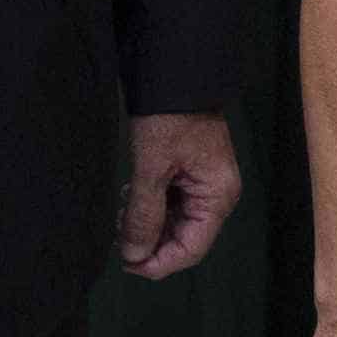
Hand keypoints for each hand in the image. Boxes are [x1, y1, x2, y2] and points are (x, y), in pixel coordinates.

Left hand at [118, 110, 241, 278]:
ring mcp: (204, 184)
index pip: (191, 250)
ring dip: (148, 224)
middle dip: (150, 241)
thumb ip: (143, 215)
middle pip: (184, 239)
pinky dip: (150, 206)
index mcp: (217, 197)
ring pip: (175, 223)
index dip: (158, 263)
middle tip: (119, 231)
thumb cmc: (168, 118)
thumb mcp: (151, 168)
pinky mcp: (190, 173)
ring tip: (123, 211)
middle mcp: (217, 196)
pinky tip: (132, 195)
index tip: (125, 261)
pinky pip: (172, 204)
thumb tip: (134, 256)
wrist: (176, 73)